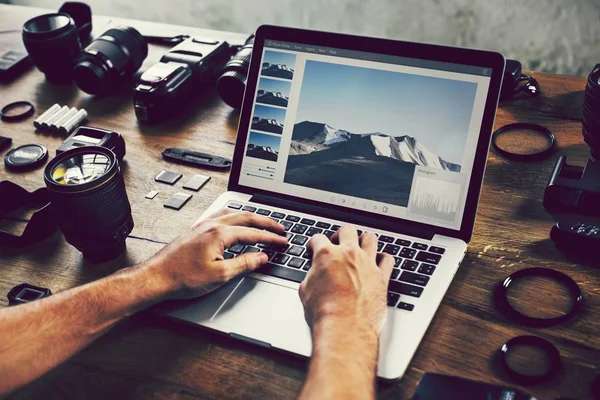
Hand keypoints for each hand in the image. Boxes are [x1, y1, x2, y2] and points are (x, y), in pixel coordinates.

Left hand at [144, 209, 287, 299]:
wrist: (157, 277)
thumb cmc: (183, 277)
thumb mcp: (220, 275)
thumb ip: (244, 264)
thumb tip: (261, 257)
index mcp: (220, 234)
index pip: (253, 233)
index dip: (271, 238)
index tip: (282, 241)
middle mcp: (211, 225)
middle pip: (246, 217)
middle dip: (266, 222)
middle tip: (279, 228)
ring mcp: (202, 226)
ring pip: (233, 213)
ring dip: (250, 216)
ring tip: (261, 221)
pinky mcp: (196, 230)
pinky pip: (220, 215)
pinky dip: (234, 216)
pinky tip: (233, 220)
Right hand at [299, 226, 393, 335]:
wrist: (345, 327)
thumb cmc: (325, 312)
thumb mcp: (306, 290)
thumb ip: (312, 275)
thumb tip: (315, 275)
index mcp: (326, 254)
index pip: (318, 238)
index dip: (314, 243)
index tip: (315, 247)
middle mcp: (349, 254)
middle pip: (347, 230)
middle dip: (341, 234)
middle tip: (338, 243)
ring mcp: (367, 263)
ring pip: (370, 238)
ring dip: (364, 240)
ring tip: (360, 247)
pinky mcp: (382, 277)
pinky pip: (388, 259)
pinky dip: (383, 259)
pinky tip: (379, 262)